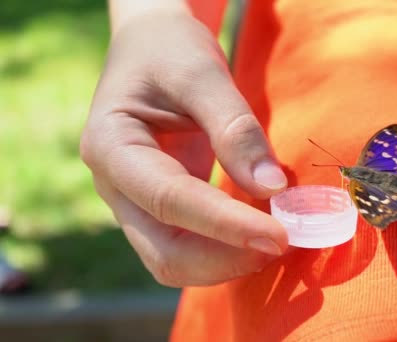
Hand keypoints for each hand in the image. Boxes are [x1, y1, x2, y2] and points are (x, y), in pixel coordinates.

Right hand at [80, 7, 287, 286]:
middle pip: (164, 251)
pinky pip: (187, 246)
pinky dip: (224, 250)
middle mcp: (115, 186)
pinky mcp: (159, 208)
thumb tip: (272, 188)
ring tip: (275, 239)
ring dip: (226, 261)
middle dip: (225, 257)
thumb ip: (234, 129)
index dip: (225, 224)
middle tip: (283, 242)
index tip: (278, 235)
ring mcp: (134, 202)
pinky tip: (259, 233)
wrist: (152, 46)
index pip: (169, 199)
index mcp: (110, 146)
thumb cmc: (170, 50)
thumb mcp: (202, 74)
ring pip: (174, 260)